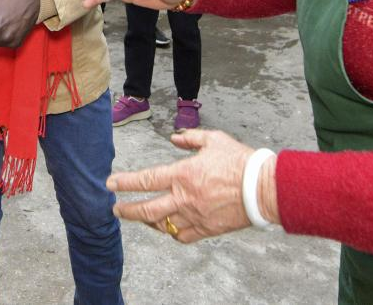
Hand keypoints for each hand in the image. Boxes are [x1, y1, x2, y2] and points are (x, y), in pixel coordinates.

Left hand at [105, 130, 276, 243]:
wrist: (262, 188)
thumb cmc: (239, 161)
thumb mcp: (214, 140)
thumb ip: (191, 138)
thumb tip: (175, 137)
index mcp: (183, 175)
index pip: (146, 180)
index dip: (125, 182)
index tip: (110, 184)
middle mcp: (184, 198)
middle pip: (146, 210)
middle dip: (127, 210)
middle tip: (116, 209)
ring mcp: (194, 216)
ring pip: (162, 225)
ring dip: (148, 222)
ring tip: (141, 217)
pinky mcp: (207, 229)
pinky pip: (182, 235)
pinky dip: (171, 232)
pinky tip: (168, 227)